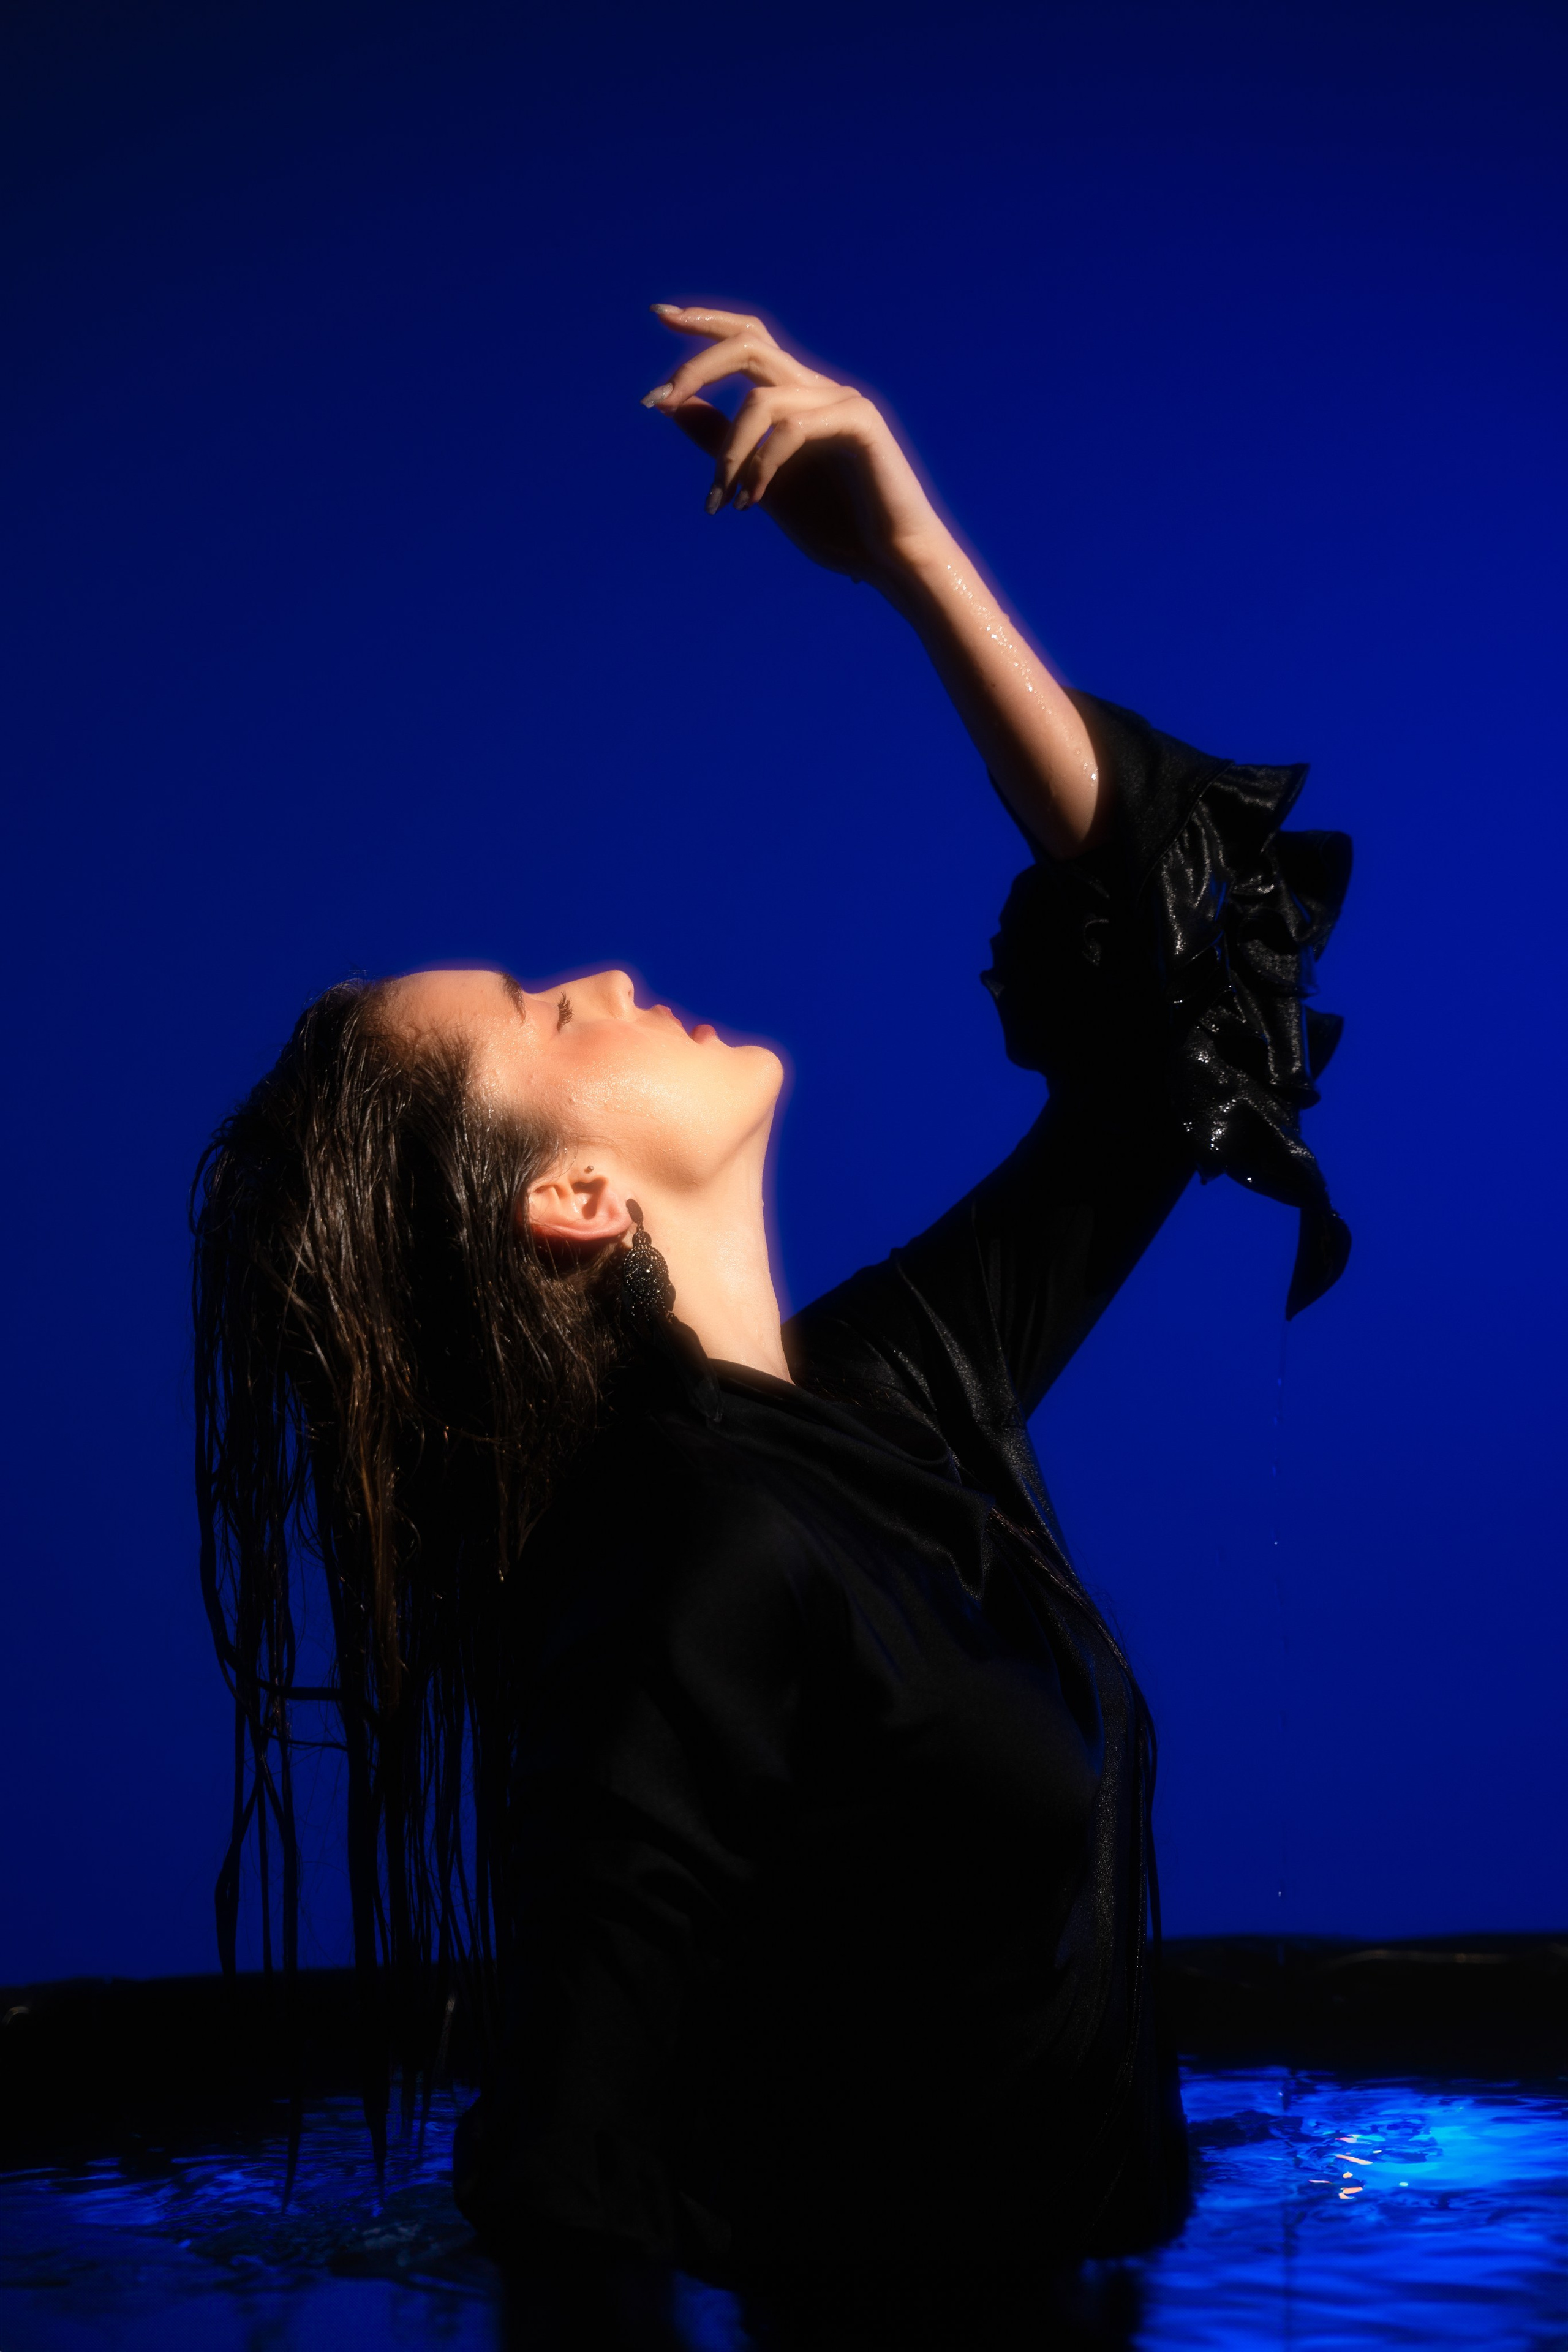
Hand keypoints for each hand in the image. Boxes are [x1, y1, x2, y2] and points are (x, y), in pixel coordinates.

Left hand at [640, 304, 942, 590]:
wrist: (894, 562)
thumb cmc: (836, 527)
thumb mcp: (759, 483)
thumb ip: (721, 443)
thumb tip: (674, 405)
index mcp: (797, 397)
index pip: (748, 339)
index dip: (705, 323)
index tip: (658, 313)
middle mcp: (818, 389)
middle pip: (748, 345)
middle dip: (695, 366)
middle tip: (657, 400)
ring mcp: (842, 402)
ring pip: (760, 398)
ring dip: (727, 453)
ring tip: (720, 501)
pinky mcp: (860, 424)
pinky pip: (791, 429)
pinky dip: (762, 466)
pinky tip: (753, 503)